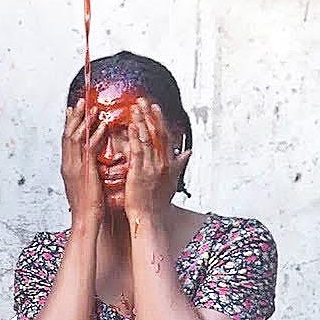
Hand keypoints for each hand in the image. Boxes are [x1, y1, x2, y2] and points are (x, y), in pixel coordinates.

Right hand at [60, 98, 106, 223]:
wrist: (85, 221)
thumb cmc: (88, 207)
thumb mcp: (85, 184)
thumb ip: (87, 171)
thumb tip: (92, 163)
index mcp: (68, 167)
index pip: (67, 140)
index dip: (70, 124)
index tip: (73, 110)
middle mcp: (68, 164)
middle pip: (68, 134)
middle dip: (74, 117)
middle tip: (80, 101)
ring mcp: (75, 167)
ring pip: (76, 138)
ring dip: (84, 121)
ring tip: (91, 107)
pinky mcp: (85, 170)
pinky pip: (90, 148)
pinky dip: (96, 135)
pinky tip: (103, 125)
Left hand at [123, 99, 190, 219]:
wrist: (150, 218)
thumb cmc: (158, 202)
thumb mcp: (172, 181)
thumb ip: (179, 164)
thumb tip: (187, 153)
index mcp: (168, 163)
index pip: (165, 136)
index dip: (159, 120)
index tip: (154, 107)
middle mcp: (162, 163)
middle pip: (157, 133)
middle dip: (150, 115)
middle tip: (143, 100)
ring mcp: (151, 167)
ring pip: (148, 139)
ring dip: (142, 121)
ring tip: (136, 107)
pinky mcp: (140, 173)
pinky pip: (138, 151)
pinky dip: (135, 137)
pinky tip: (131, 126)